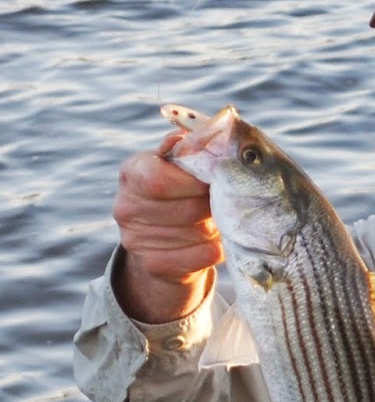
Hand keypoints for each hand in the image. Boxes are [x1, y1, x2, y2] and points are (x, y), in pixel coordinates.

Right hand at [113, 133, 222, 322]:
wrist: (164, 246)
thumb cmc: (180, 194)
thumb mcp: (178, 167)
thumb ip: (188, 150)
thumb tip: (192, 137)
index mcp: (131, 173)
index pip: (158, 179)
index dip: (193, 182)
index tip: (212, 181)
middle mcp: (125, 206)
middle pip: (186, 208)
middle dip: (213, 205)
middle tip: (222, 203)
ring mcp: (135, 239)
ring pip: (199, 232)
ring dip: (218, 226)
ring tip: (216, 220)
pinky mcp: (154, 265)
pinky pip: (202, 255)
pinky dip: (216, 248)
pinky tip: (213, 240)